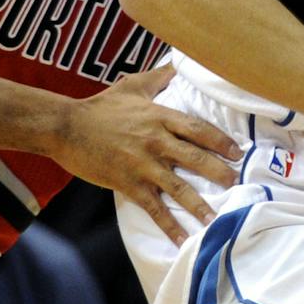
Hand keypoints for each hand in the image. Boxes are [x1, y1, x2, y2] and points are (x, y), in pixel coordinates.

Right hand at [51, 66, 241, 245]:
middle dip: (219, 172)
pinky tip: (182, 240)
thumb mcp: (133, 85)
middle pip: (195, 158)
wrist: (66, 128)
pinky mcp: (129, 184)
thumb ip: (159, 76)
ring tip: (217, 219)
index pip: (198, 129)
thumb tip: (179, 63)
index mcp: (160, 116)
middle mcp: (156, 141)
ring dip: (199, 204)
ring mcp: (143, 165)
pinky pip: (154, 208)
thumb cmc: (101, 106)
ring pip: (178, 187)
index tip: (236, 152)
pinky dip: (169, 226)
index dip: (220, 141)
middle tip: (236, 182)